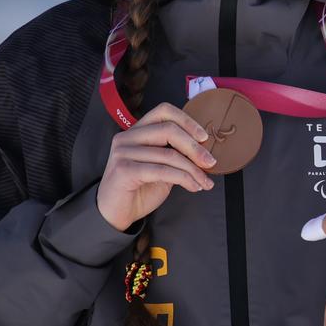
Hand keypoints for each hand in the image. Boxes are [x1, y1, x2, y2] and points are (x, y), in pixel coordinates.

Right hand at [97, 102, 215, 230]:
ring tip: (204, 181)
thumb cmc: (140, 188)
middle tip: (210, 162)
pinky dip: (184, 179)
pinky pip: (162, 171)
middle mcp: (127, 137)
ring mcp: (123, 152)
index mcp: (138, 131)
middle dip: (195, 147)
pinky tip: (193, 186)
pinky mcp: (124, 169)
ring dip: (193, 170)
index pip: (164, 111)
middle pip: (169, 130)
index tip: (204, 137)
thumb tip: (205, 151)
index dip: (187, 121)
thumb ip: (176, 153)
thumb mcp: (163, 166)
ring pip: (169, 154)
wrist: (115, 213)